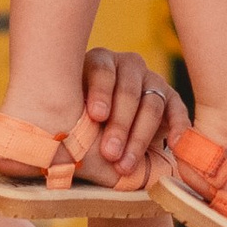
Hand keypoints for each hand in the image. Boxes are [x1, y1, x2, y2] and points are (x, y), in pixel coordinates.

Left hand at [59, 48, 186, 191]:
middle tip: (109, 153)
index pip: (102, 71)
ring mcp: (151, 80)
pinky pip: (177, 110)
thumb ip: (66, 117)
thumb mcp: (71, 111)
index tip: (95, 117)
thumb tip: (48, 140)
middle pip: (128, 91)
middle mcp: (127, 66)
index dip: (100, 93)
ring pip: (151, 105)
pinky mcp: (170, 97)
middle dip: (119, 125)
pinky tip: (174, 145)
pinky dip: (178, 127)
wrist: (106, 130)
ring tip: (125, 165)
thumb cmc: (80, 120)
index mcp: (99, 62)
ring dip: (139, 137)